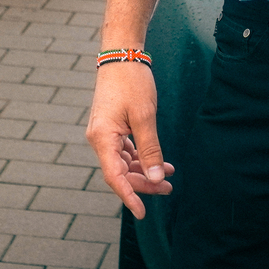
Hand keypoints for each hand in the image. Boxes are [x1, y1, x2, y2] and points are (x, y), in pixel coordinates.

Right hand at [86, 61, 175, 218]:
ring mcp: (105, 133)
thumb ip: (150, 149)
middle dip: (144, 183)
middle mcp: (99, 139)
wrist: (121, 55)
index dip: (129, 196)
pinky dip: (142, 157)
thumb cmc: (131, 82)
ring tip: (169, 176)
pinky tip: (159, 161)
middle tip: (168, 188)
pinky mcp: (112, 127)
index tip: (142, 213)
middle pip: (120, 172)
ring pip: (124, 162)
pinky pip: (125, 150)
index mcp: (102, 138)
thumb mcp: (144, 117)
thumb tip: (156, 178)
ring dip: (145, 170)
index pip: (115, 177)